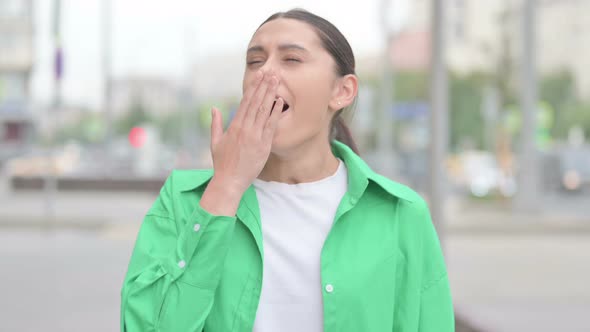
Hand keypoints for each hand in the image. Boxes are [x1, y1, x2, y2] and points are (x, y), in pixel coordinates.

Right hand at [209, 71, 283, 194]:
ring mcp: (255, 137)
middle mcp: (245, 129)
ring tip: (277, 81)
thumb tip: (214, 108)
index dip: (253, 87)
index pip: (245, 102)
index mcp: (234, 126)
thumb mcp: (215, 142)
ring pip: (265, 111)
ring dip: (271, 94)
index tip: (259, 76)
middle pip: (257, 102)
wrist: (230, 182)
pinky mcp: (264, 146)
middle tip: (272, 72)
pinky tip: (280, 102)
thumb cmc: (222, 163)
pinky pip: (271, 126)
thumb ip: (216, 124)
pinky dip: (276, 113)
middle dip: (264, 86)